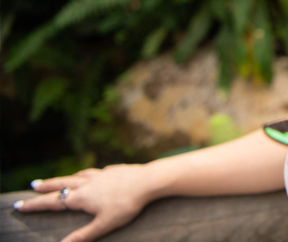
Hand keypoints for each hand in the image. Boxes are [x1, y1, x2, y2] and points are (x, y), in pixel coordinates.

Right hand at [12, 164, 154, 241]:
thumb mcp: (105, 224)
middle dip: (46, 187)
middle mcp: (88, 183)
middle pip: (62, 184)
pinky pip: (95, 172)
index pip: (53, 201)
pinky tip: (90, 174)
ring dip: (65, 178)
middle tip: (33, 186)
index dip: (35, 204)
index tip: (19, 205)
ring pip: (77, 176)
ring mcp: (101, 175)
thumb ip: (83, 235)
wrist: (150, 180)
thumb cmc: (128, 204)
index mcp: (82, 197)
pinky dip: (85, 174)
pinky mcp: (114, 170)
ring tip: (58, 180)